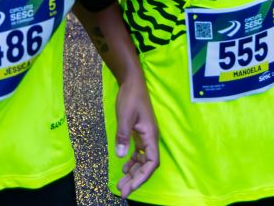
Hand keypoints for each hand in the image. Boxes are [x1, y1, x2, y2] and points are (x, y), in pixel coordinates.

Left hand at [114, 72, 159, 197]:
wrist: (132, 82)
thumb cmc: (130, 97)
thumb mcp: (125, 117)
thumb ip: (123, 136)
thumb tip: (122, 157)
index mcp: (151, 136)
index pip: (151, 163)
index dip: (142, 177)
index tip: (130, 188)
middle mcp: (151, 138)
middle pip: (147, 165)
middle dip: (135, 179)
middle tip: (122, 191)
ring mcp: (146, 136)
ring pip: (142, 160)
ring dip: (133, 173)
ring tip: (121, 183)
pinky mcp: (140, 133)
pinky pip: (139, 153)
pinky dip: (132, 162)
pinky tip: (124, 168)